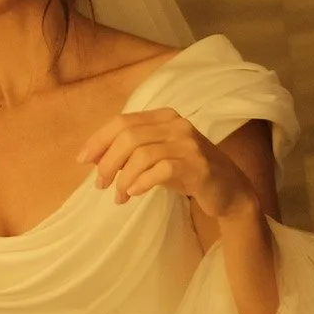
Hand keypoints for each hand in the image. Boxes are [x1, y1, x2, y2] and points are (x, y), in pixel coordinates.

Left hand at [77, 108, 258, 220]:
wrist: (229, 191)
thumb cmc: (188, 173)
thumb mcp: (157, 158)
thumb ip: (130, 153)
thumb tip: (94, 158)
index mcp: (164, 117)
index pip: (122, 121)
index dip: (99, 139)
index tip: (83, 160)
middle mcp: (176, 124)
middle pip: (129, 136)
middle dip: (108, 161)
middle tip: (100, 184)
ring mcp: (189, 143)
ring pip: (142, 153)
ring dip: (123, 177)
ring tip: (119, 195)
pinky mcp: (198, 165)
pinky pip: (161, 169)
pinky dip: (142, 181)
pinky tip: (134, 193)